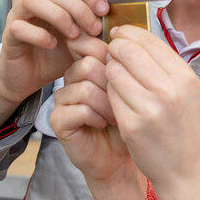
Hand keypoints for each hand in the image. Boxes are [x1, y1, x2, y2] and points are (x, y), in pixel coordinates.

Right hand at [0, 0, 108, 105]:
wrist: (31, 77)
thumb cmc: (58, 53)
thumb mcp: (81, 37)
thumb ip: (92, 24)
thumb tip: (113, 17)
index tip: (104, 10)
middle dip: (79, 7)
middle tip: (94, 29)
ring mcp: (16, 13)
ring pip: (32, 0)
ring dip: (59, 16)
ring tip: (74, 35)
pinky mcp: (8, 33)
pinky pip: (20, 26)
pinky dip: (39, 35)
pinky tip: (52, 45)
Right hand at [51, 53, 146, 199]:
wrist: (123, 159)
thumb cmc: (134, 123)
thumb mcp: (141, 89)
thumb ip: (135, 65)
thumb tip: (134, 40)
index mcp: (93, 64)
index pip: (95, 44)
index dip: (114, 57)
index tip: (134, 75)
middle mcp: (74, 77)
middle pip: (89, 62)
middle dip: (113, 83)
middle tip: (127, 100)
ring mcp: (64, 99)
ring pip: (84, 85)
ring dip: (107, 103)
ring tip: (118, 116)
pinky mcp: (59, 120)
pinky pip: (77, 108)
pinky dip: (96, 117)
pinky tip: (105, 125)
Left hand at [106, 26, 199, 199]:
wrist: (190, 171)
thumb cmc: (187, 129)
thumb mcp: (187, 90)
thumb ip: (163, 65)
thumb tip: (132, 39)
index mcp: (184, 76)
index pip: (146, 39)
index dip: (127, 33)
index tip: (119, 35)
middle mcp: (168, 90)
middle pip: (125, 51)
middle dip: (114, 49)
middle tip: (111, 55)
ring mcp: (148, 108)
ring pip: (113, 72)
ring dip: (110, 72)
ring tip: (117, 81)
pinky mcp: (131, 126)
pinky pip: (109, 96)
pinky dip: (109, 94)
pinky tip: (116, 100)